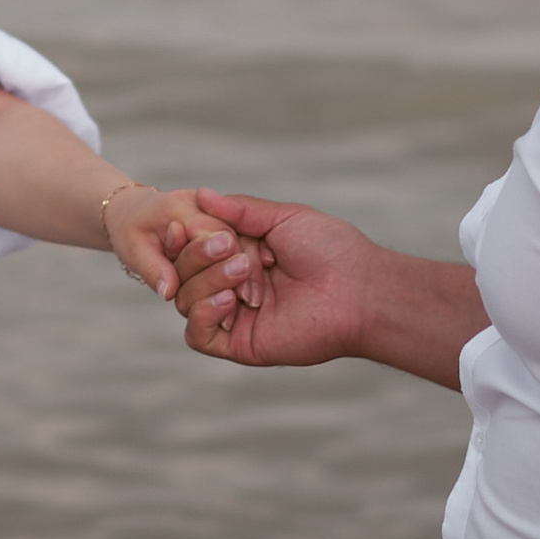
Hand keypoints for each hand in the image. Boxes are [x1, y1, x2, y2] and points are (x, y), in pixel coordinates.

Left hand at [99, 180, 242, 303]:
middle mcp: (202, 204)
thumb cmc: (130, 232)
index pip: (210, 235)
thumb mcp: (133, 251)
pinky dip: (245, 262)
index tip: (231, 295)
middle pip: (233, 236)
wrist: (134, 211)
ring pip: (242, 239)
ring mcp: (215, 210)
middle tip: (250, 300)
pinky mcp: (222, 221)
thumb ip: (153, 270)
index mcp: (179, 207)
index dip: (222, 264)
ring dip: (250, 268)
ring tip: (251, 301)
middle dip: (242, 269)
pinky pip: (241, 240)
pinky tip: (248, 290)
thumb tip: (169, 292)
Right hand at [175, 195, 379, 364]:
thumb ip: (240, 209)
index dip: (183, 237)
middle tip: (229, 245)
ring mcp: (234, 316)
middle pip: (183, 272)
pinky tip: (229, 300)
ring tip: (244, 270)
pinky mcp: (239, 344)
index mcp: (240, 254)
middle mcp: (232, 284)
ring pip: (186, 300)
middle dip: (199, 255)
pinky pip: (197, 335)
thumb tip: (200, 194)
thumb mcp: (283, 218)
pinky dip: (203, 314)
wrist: (358, 290)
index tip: (181, 225)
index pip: (191, 246)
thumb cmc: (329, 250)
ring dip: (208, 280)